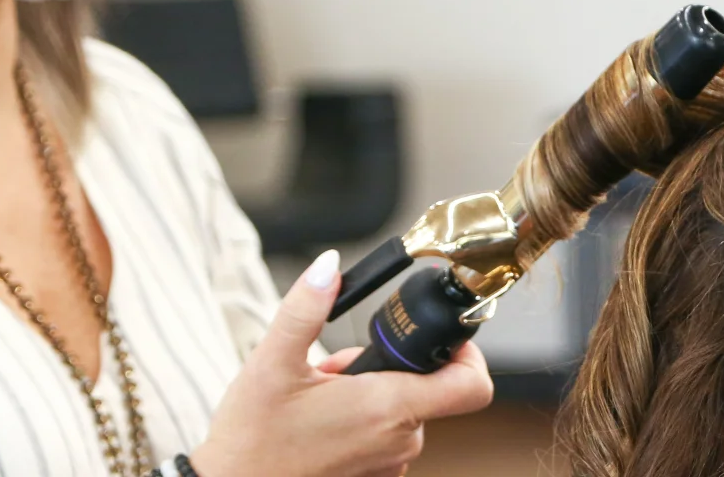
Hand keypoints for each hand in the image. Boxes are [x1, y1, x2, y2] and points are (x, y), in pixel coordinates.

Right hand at [192, 250, 495, 475]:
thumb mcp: (272, 361)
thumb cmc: (251, 438)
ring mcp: (389, 464)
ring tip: (321, 398)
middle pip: (426, 389)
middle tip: (336, 371)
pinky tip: (323, 422)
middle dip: (386, 369)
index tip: (442, 338)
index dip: (468, 355)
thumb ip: (306, 307)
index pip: (472, 385)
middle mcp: (399, 441)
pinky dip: (363, 423)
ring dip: (370, 396)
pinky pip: (386, 439)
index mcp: (387, 407)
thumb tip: (329, 266)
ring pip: (402, 413)